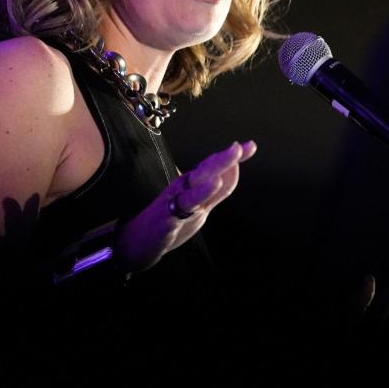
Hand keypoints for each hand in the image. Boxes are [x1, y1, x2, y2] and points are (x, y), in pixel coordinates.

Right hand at [114, 140, 255, 272]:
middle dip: (220, 161)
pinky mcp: (164, 224)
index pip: (214, 166)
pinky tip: (188, 210)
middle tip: (236, 150)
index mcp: (192, 184)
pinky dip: (181, 211)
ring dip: (203, 187)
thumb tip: (236, 167)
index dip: (232, 157)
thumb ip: (220, 189)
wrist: (138, 242)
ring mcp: (172, 206)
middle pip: (203, 173)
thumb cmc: (171, 218)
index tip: (250, 146)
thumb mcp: (201, 204)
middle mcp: (182, 189)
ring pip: (190, 194)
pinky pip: (173, 216)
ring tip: (217, 180)